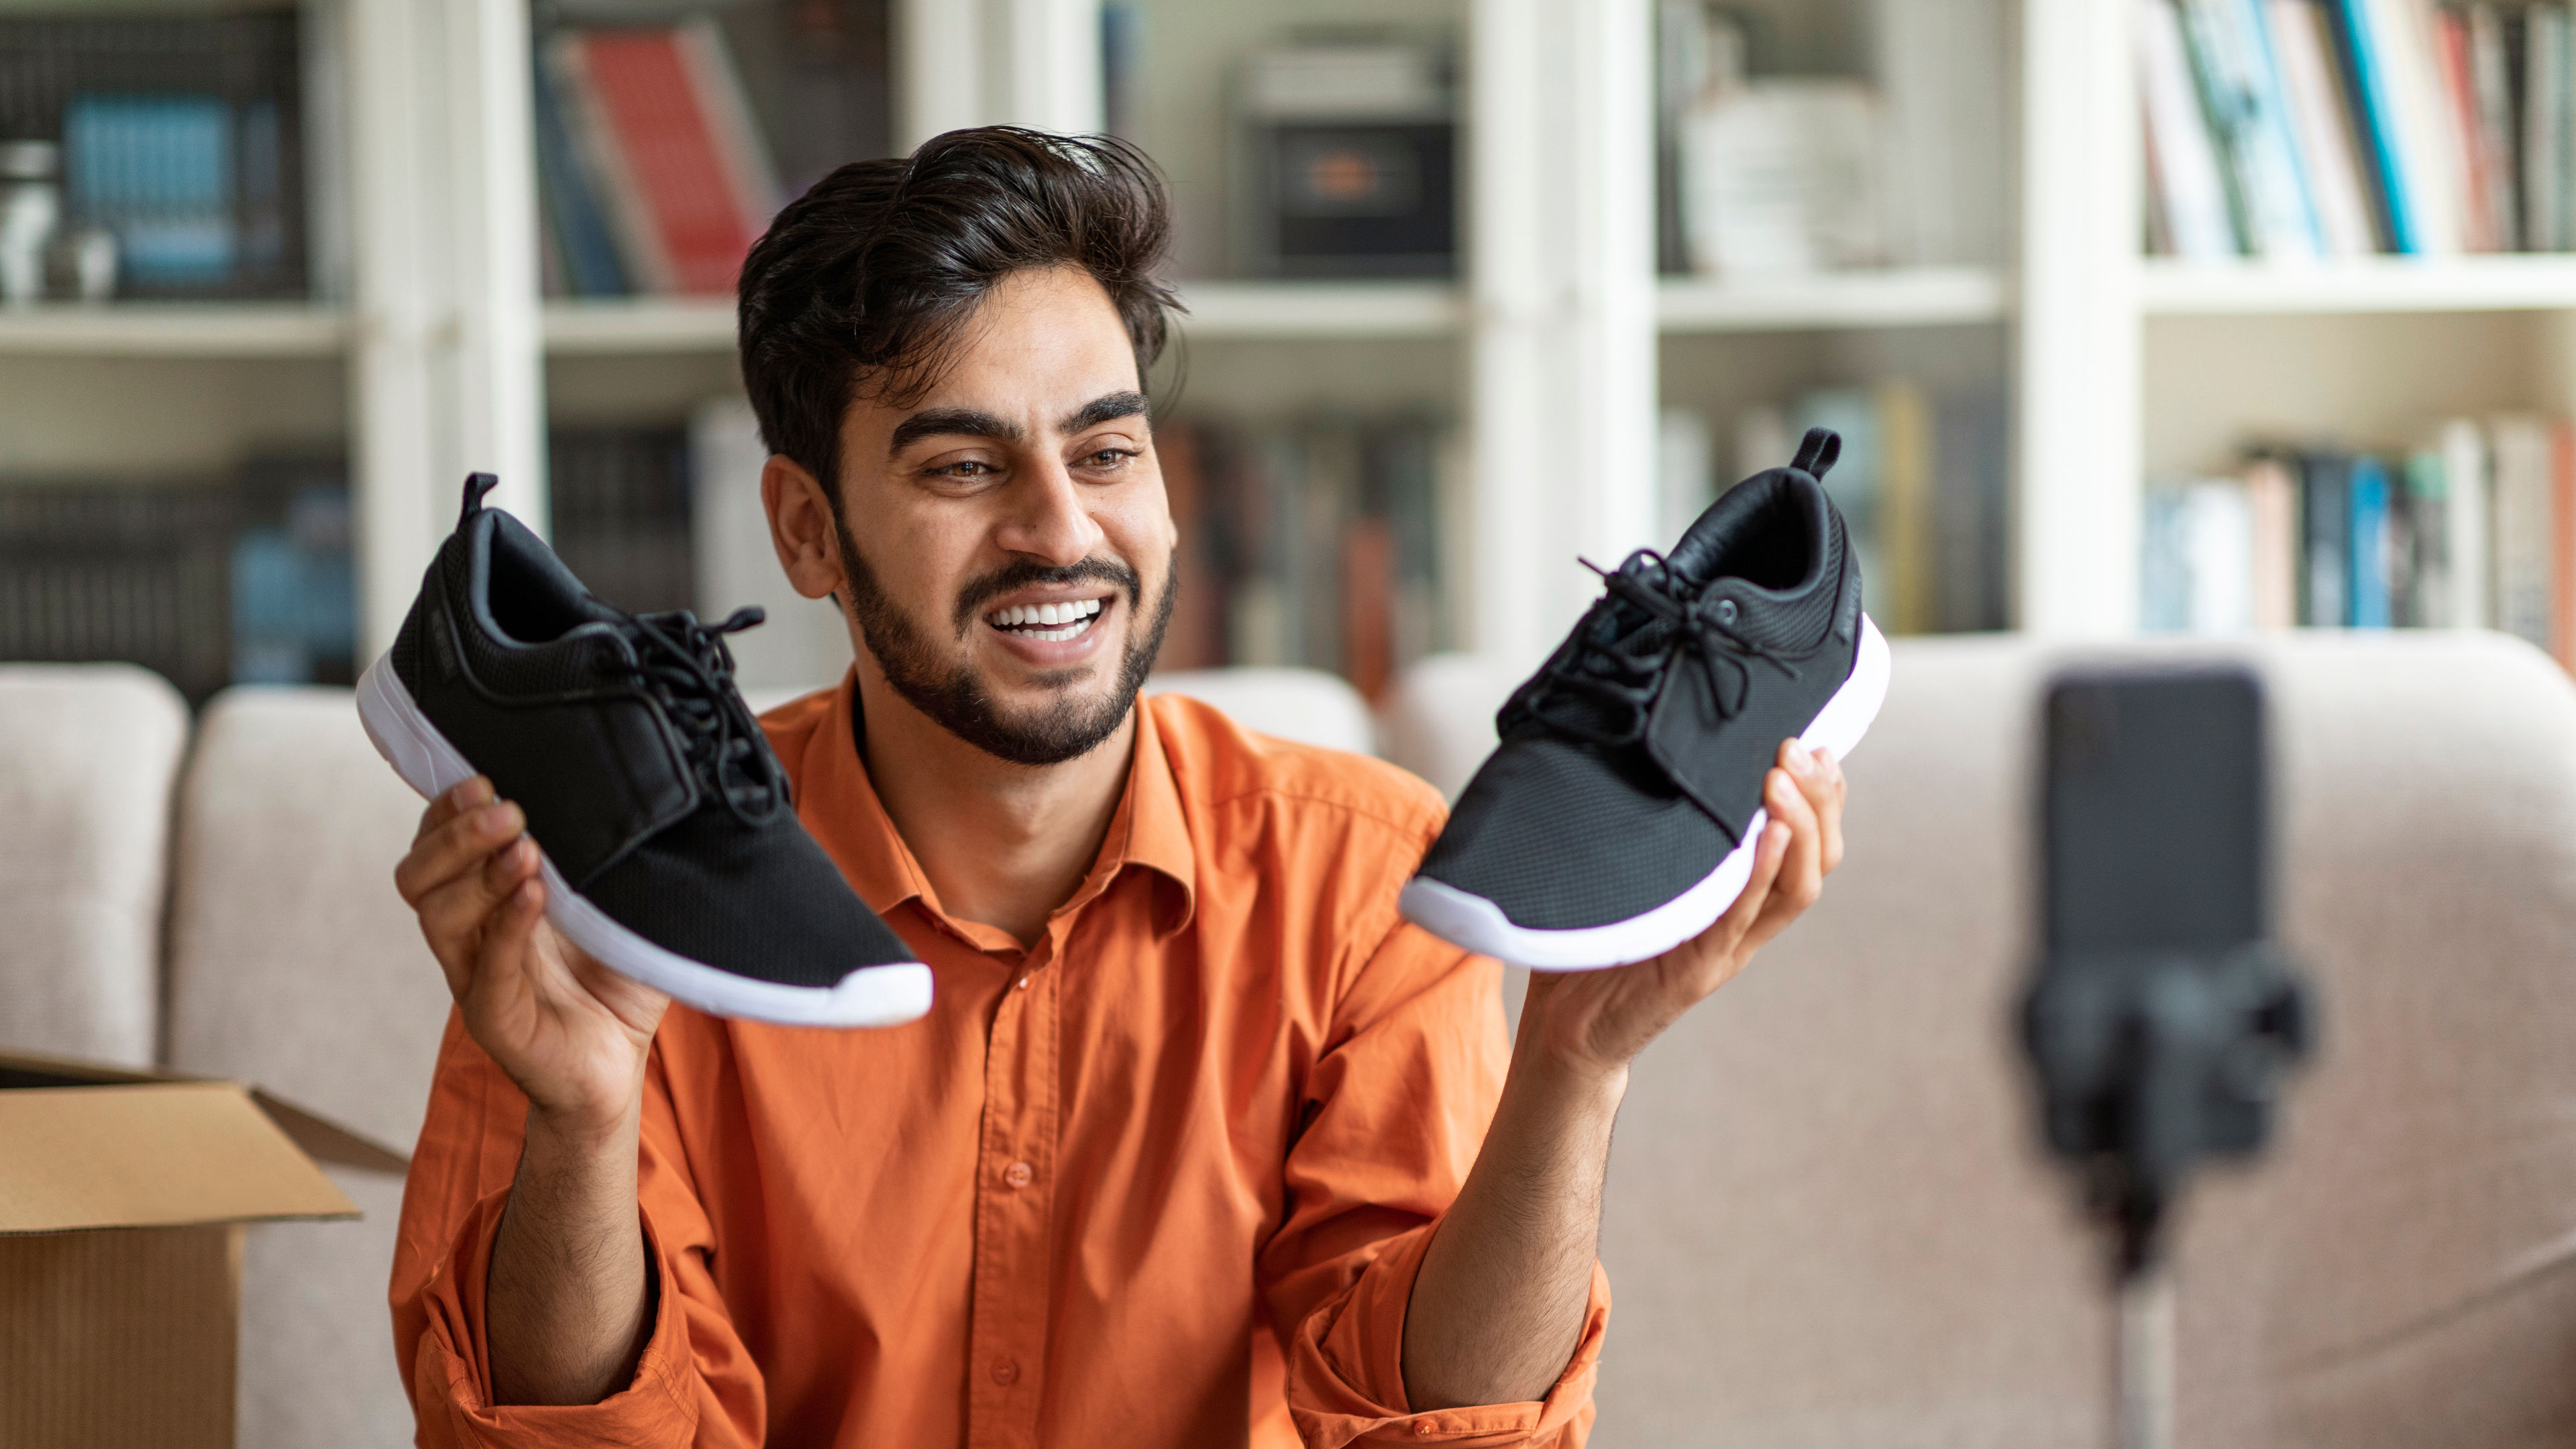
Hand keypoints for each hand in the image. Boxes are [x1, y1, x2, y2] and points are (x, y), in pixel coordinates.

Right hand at [394, 776, 669, 1138]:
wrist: (622, 1063)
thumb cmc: (616, 979)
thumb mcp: (617, 903)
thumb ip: (608, 855)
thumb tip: (634, 785)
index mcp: (485, 899)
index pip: (436, 845)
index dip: (446, 811)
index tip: (481, 777)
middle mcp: (469, 934)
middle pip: (418, 876)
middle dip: (455, 835)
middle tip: (508, 809)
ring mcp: (475, 977)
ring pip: (438, 917)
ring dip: (478, 875)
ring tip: (525, 849)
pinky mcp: (496, 1020)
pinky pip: (485, 971)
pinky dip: (506, 928)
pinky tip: (533, 896)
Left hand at [1519, 738, 1847, 1081]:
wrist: (1564, 1027)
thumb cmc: (1593, 946)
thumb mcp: (1633, 876)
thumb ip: (1655, 830)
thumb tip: (1642, 751)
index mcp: (1738, 899)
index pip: (1806, 843)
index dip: (1823, 797)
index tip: (1818, 745)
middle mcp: (1745, 922)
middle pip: (1816, 860)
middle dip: (1819, 799)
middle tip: (1799, 745)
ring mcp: (1727, 947)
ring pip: (1796, 887)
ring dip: (1799, 827)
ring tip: (1784, 777)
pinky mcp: (1699, 969)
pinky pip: (1742, 916)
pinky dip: (1762, 873)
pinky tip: (1769, 833)